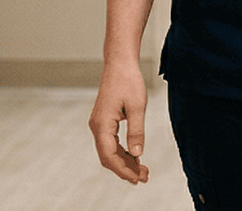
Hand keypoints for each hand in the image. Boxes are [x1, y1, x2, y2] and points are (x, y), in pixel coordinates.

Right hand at [88, 63, 150, 183]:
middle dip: (124, 169)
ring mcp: (99, 124)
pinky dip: (122, 152)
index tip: (138, 178)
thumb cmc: (128, 81)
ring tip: (142, 171)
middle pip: (107, 157)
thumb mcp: (137, 106)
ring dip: (124, 162)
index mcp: (102, 124)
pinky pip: (110, 143)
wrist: (119, 64)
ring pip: (108, 151)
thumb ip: (136, 132)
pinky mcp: (103, 121)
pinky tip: (135, 157)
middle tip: (144, 177)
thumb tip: (137, 154)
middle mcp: (97, 126)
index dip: (123, 170)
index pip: (109, 155)